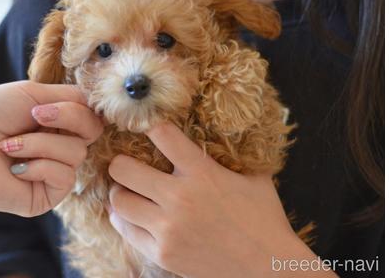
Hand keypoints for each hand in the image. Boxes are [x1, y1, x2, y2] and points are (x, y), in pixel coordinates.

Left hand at [0, 81, 102, 216]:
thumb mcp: (34, 94)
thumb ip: (73, 99)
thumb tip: (101, 108)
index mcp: (58, 124)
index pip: (92, 116)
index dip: (78, 110)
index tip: (44, 107)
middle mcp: (59, 147)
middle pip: (92, 132)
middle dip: (64, 120)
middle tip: (32, 118)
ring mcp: (53, 172)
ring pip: (77, 154)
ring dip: (40, 144)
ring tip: (9, 145)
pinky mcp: (46, 196)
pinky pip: (64, 177)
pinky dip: (39, 166)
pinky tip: (14, 167)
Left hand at [107, 123, 336, 277]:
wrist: (269, 268)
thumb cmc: (264, 218)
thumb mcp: (254, 177)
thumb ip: (234, 155)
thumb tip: (227, 134)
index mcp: (202, 173)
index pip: (161, 134)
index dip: (151, 126)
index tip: (146, 128)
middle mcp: (179, 198)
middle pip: (123, 169)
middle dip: (121, 163)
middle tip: (126, 165)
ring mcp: (168, 228)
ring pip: (119, 201)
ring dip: (121, 193)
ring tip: (128, 191)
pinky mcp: (163, 253)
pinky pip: (127, 231)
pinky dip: (125, 220)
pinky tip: (132, 215)